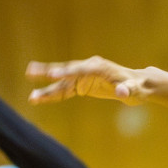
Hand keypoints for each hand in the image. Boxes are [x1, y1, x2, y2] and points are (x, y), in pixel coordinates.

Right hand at [25, 57, 156, 105]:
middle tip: (30, 71)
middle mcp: (88, 68)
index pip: (79, 69)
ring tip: (31, 98)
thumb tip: (122, 92)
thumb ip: (128, 90)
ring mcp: (83, 77)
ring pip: (62, 83)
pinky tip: (40, 100)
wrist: (137, 85)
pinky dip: (53, 96)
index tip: (53, 74)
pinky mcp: (82, 85)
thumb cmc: (137, 86)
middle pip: (65, 71)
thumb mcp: (134, 89)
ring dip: (47, 90)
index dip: (66, 72)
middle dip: (48, 72)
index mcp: (98, 67)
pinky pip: (65, 91)